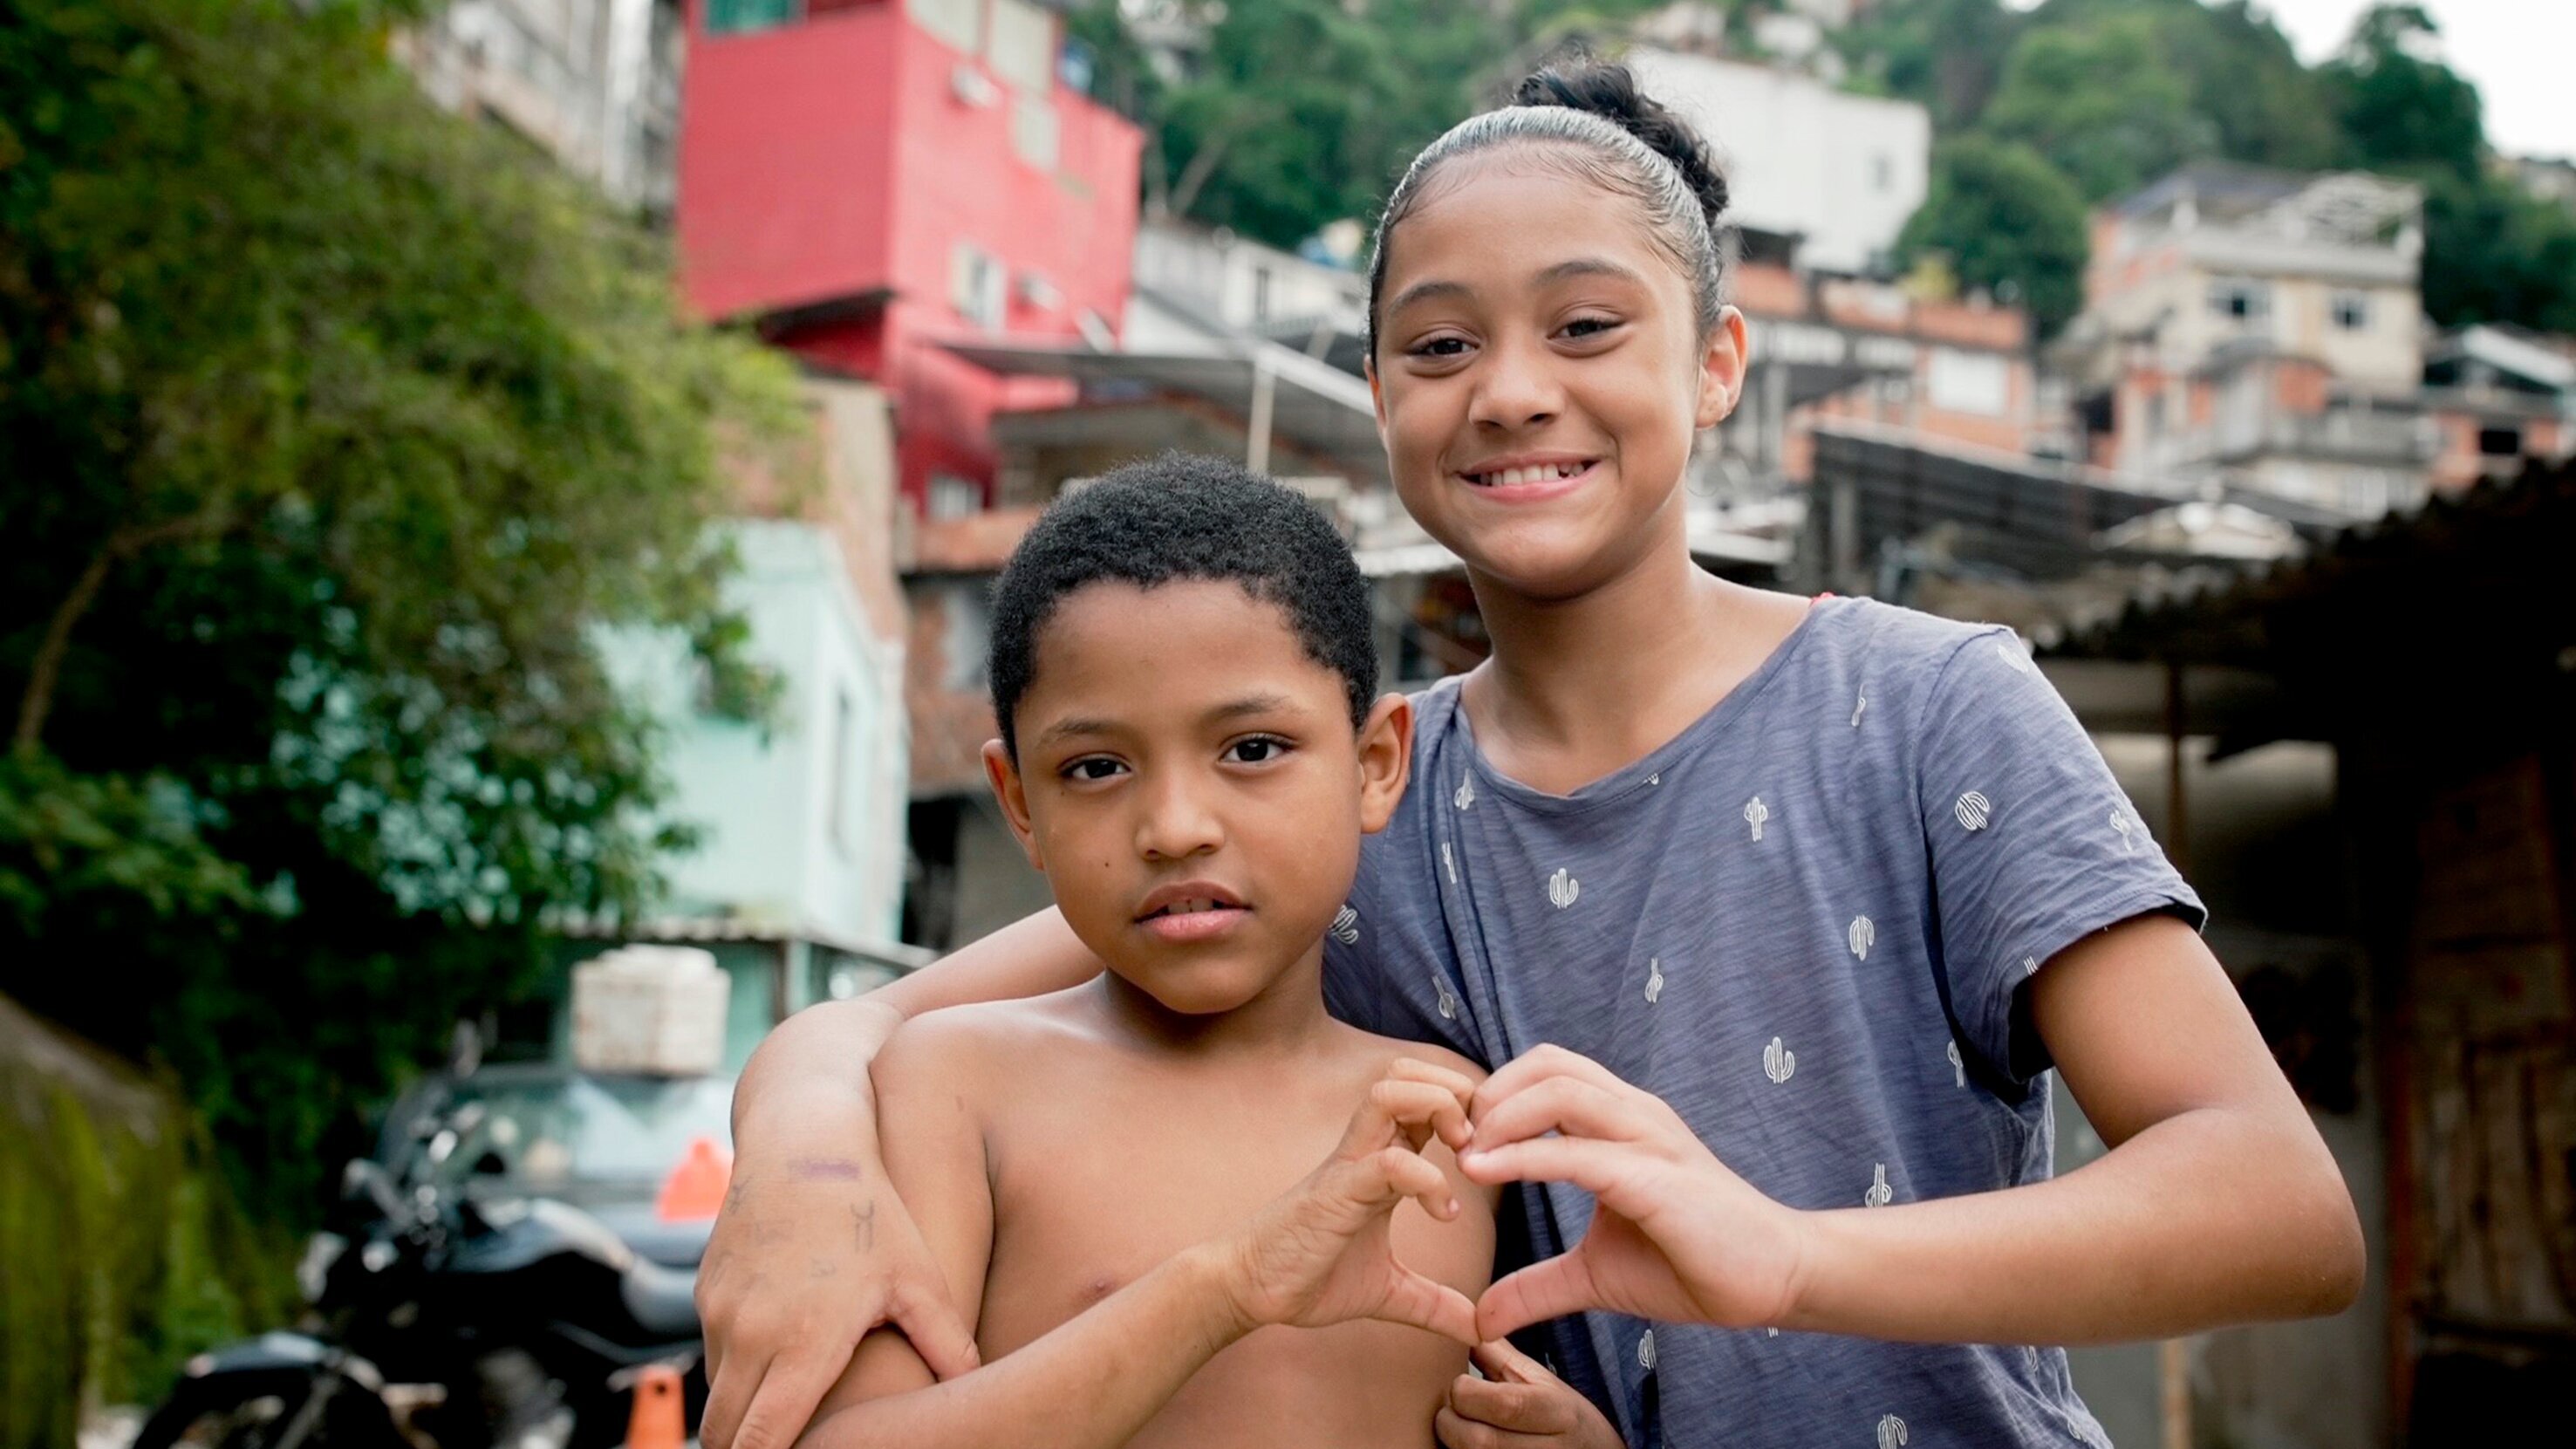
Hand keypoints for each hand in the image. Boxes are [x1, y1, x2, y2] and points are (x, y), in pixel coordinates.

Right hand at [697, 1160, 978, 1448]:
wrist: (803, 1143)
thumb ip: (946, 1342)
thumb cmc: (870, 1212)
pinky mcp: (706, 1291)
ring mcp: (720, 1312)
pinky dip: (733, 1368)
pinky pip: (711, 1351)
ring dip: (739, 1409)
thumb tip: (974, 1388)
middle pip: (723, 1432)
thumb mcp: (917, 1277)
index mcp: (802, 1343)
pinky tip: (772, 1356)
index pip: (761, 1440)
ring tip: (778, 1410)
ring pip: (716, 1392)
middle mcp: (748, 1334)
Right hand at [1219, 1059, 1480, 1344]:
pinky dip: (1427, 1179)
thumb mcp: (1390, 1292)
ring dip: (1437, 1108)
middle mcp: (1366, 1150)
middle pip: (1408, 1072)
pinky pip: (1386, 1162)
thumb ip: (1436, 1304)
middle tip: (1480, 1136)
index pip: (1425, 1097)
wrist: (1250, 1290)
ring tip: (1463, 1153)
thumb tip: (1482, 1332)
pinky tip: (1445, 1213)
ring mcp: (1349, 1165)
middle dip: (1454, 1088)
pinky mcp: (1336, 1192)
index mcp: (1381, 1161)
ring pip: (1390, 1092)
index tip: (1494, 1147)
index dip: (1466, 1107)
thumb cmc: (1311, 1276)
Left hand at [1437, 1339, 1625, 1447]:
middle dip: (1450, 1422)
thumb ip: (1500, 1356)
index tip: (1461, 1384)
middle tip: (1452, 1409)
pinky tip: (1467, 1443)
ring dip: (1453, 1442)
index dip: (1466, 1392)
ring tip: (1461, 1426)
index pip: (1502, 1405)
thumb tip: (1461, 1326)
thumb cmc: (1563, 1417)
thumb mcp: (1541, 1381)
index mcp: (1556, 1413)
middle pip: (1478, 1441)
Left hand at [1460, 1045, 1810, 1341]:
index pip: (1547, 1071)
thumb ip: (1538, 1286)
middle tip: (1452, 1140)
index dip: (1494, 1093)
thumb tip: (1481, 1318)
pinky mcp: (1656, 1178)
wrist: (1773, 1280)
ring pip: (1560, 1089)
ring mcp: (1649, 1139)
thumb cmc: (1692, 1265)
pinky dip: (1524, 1157)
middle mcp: (1635, 1114)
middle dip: (1489, 1093)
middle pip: (1547, 1063)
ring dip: (1500, 1116)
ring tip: (1465, 1156)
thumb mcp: (1595, 1275)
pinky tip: (1483, 1173)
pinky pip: (1580, 1152)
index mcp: (1622, 1121)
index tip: (1457, 1139)